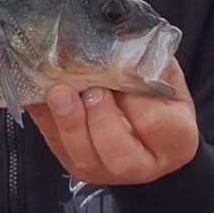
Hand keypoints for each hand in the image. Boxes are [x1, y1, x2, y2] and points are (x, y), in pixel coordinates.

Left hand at [26, 61, 197, 185]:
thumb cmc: (160, 102)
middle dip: (99, 117)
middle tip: (90, 88)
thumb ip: (151, 65)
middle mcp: (141, 165)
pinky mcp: (74, 165)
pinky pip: (55, 145)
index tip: (122, 72)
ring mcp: (104, 170)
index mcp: (175, 142)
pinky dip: (44, 118)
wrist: (148, 137)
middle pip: (118, 154)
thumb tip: (119, 42)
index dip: (135, 100)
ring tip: (59, 92)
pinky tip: (38, 94)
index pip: (155, 124)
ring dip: (68, 122)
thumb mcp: (167, 80)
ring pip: (83, 157)